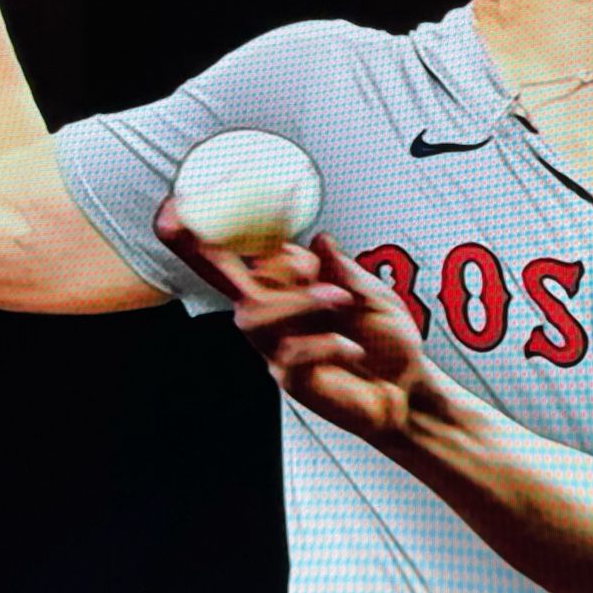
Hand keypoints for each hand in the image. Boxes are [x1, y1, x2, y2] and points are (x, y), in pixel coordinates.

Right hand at [154, 199, 430, 443]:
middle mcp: (273, 315)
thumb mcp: (372, 293)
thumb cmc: (385, 341)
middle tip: (223, 230)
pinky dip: (327, 344)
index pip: (242, 253)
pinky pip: (292, 355)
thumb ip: (343, 269)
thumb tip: (319, 240)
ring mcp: (277, 348)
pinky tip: (351, 347)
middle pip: (224, 279)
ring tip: (340, 300)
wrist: (407, 389)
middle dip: (201, 250)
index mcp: (288, 286)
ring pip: (254, 316)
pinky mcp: (293, 380)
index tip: (185, 203)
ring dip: (299, 301)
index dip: (212, 229)